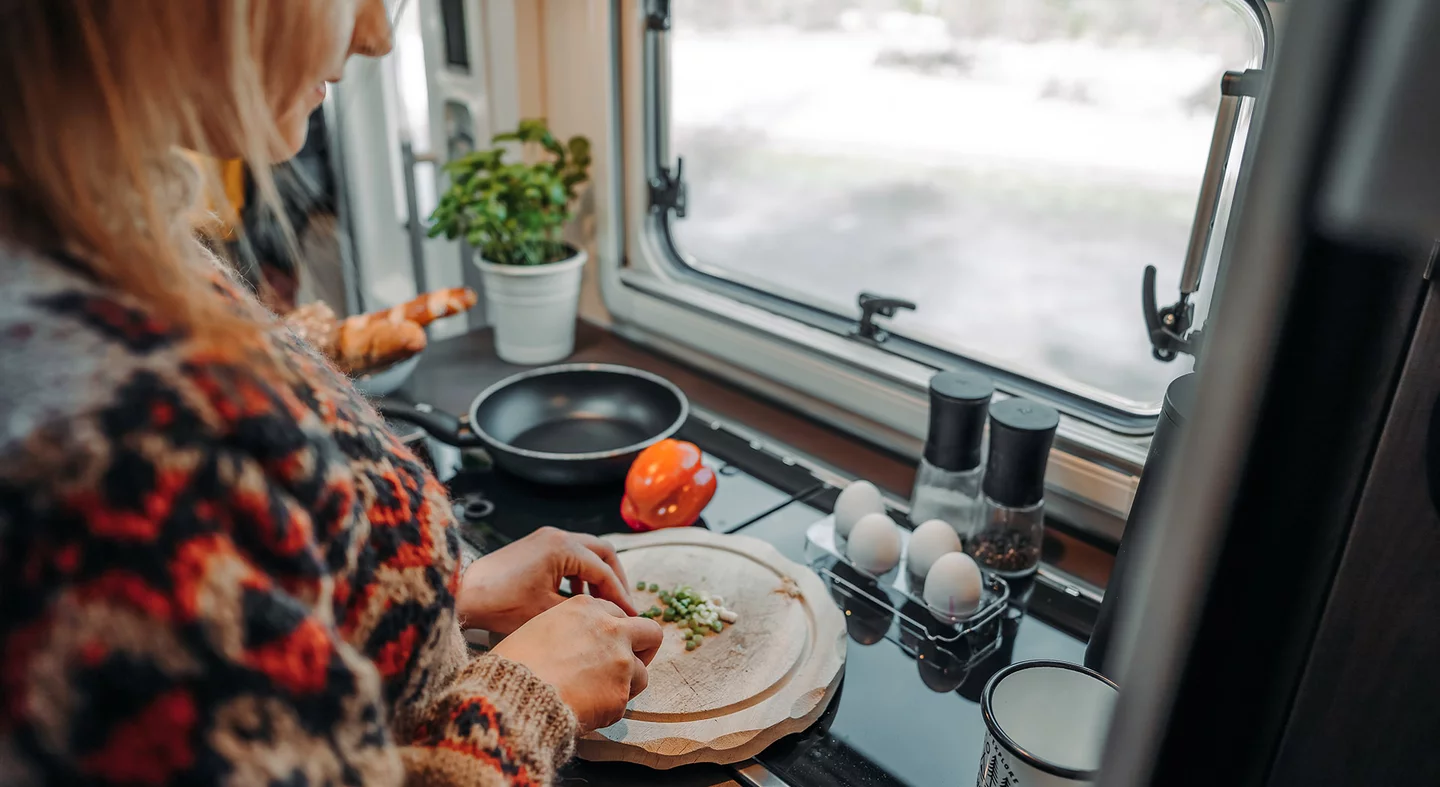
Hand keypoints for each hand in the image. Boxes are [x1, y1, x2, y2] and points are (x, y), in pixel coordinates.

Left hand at [458, 527, 635, 634]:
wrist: (464, 594)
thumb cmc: (501, 604)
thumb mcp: (548, 613)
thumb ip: (584, 610)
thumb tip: (609, 617)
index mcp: (563, 547)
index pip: (604, 571)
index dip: (620, 596)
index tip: (631, 616)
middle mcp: (557, 535)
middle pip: (602, 552)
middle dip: (616, 579)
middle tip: (623, 605)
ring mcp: (545, 537)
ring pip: (587, 552)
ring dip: (598, 575)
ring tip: (604, 603)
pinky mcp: (536, 546)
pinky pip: (569, 555)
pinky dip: (580, 573)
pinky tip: (578, 596)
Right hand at [492, 595, 663, 731]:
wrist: (513, 695)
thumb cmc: (515, 664)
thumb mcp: (538, 626)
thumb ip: (570, 628)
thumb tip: (579, 644)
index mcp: (587, 608)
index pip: (617, 613)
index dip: (613, 631)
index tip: (608, 644)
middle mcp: (611, 630)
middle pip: (651, 632)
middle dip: (644, 648)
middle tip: (628, 664)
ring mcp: (620, 661)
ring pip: (641, 673)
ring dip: (624, 685)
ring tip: (596, 695)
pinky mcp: (621, 692)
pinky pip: (623, 703)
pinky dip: (609, 709)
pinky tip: (585, 710)